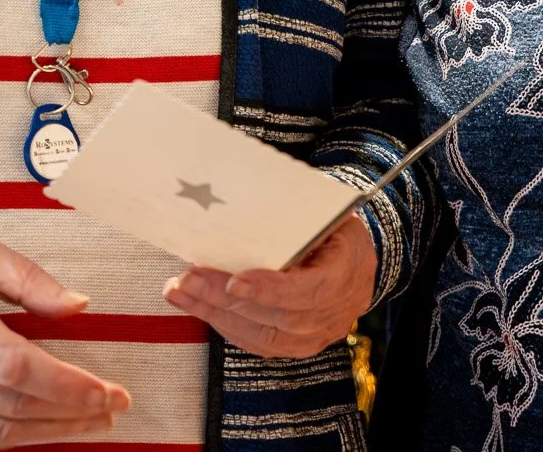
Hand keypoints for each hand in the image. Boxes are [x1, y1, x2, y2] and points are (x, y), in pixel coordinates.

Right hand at [0, 232, 129, 445]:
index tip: (106, 392)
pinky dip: (15, 437)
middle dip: (73, 414)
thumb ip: (29, 278)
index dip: (67, 386)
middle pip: (17, 405)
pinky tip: (44, 429)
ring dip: (50, 432)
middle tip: (113, 410)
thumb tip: (77, 304)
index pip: (21, 367)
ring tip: (91, 424)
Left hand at [162, 213, 376, 357]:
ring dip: (214, 313)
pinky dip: (224, 325)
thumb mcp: (329, 214)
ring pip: (259, 334)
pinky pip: (256, 342)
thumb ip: (298, 216)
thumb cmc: (338, 229)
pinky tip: (199, 307)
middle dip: (224, 298)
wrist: (361, 263)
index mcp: (345, 273)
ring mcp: (314, 335)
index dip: (269, 289)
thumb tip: (250, 196)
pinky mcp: (295, 346)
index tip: (235, 281)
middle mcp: (331, 313)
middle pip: (274, 315)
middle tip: (187, 279)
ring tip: (181, 292)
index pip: (307, 291)